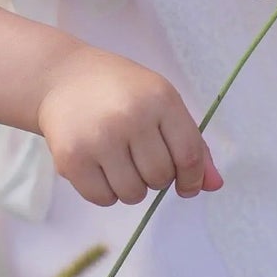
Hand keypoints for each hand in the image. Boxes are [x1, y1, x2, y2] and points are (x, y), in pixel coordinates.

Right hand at [37, 46, 222, 207]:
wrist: (62, 77)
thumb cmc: (120, 91)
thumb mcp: (161, 102)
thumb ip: (192, 143)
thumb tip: (214, 185)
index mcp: (160, 99)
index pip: (189, 155)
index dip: (192, 178)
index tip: (186, 185)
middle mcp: (130, 117)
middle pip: (160, 178)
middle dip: (156, 178)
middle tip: (140, 158)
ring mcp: (99, 138)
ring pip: (133, 193)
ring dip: (131, 187)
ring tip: (119, 162)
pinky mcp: (72, 158)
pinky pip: (103, 199)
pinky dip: (106, 192)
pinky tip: (100, 168)